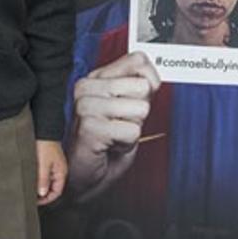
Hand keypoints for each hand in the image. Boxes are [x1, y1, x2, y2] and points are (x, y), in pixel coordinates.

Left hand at [35, 140, 67, 205]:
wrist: (44, 130)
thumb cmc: (45, 145)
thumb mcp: (43, 164)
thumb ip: (43, 180)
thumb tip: (42, 193)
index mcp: (61, 172)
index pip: (56, 192)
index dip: (47, 199)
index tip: (36, 201)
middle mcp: (59, 170)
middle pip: (52, 188)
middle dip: (42, 193)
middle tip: (31, 196)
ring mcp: (53, 166)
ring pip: (47, 181)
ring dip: (39, 185)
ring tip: (29, 187)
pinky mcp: (47, 161)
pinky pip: (44, 174)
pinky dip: (38, 178)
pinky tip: (30, 178)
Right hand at [66, 51, 160, 202]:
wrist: (85, 177)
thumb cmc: (107, 143)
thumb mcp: (129, 107)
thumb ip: (140, 86)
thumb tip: (152, 78)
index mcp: (97, 77)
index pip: (139, 60)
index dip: (148, 85)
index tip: (132, 102)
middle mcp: (87, 87)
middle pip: (143, 87)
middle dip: (139, 112)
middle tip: (119, 124)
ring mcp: (85, 105)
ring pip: (140, 109)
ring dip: (132, 129)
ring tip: (113, 135)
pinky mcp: (89, 126)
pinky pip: (132, 132)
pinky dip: (127, 144)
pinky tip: (109, 146)